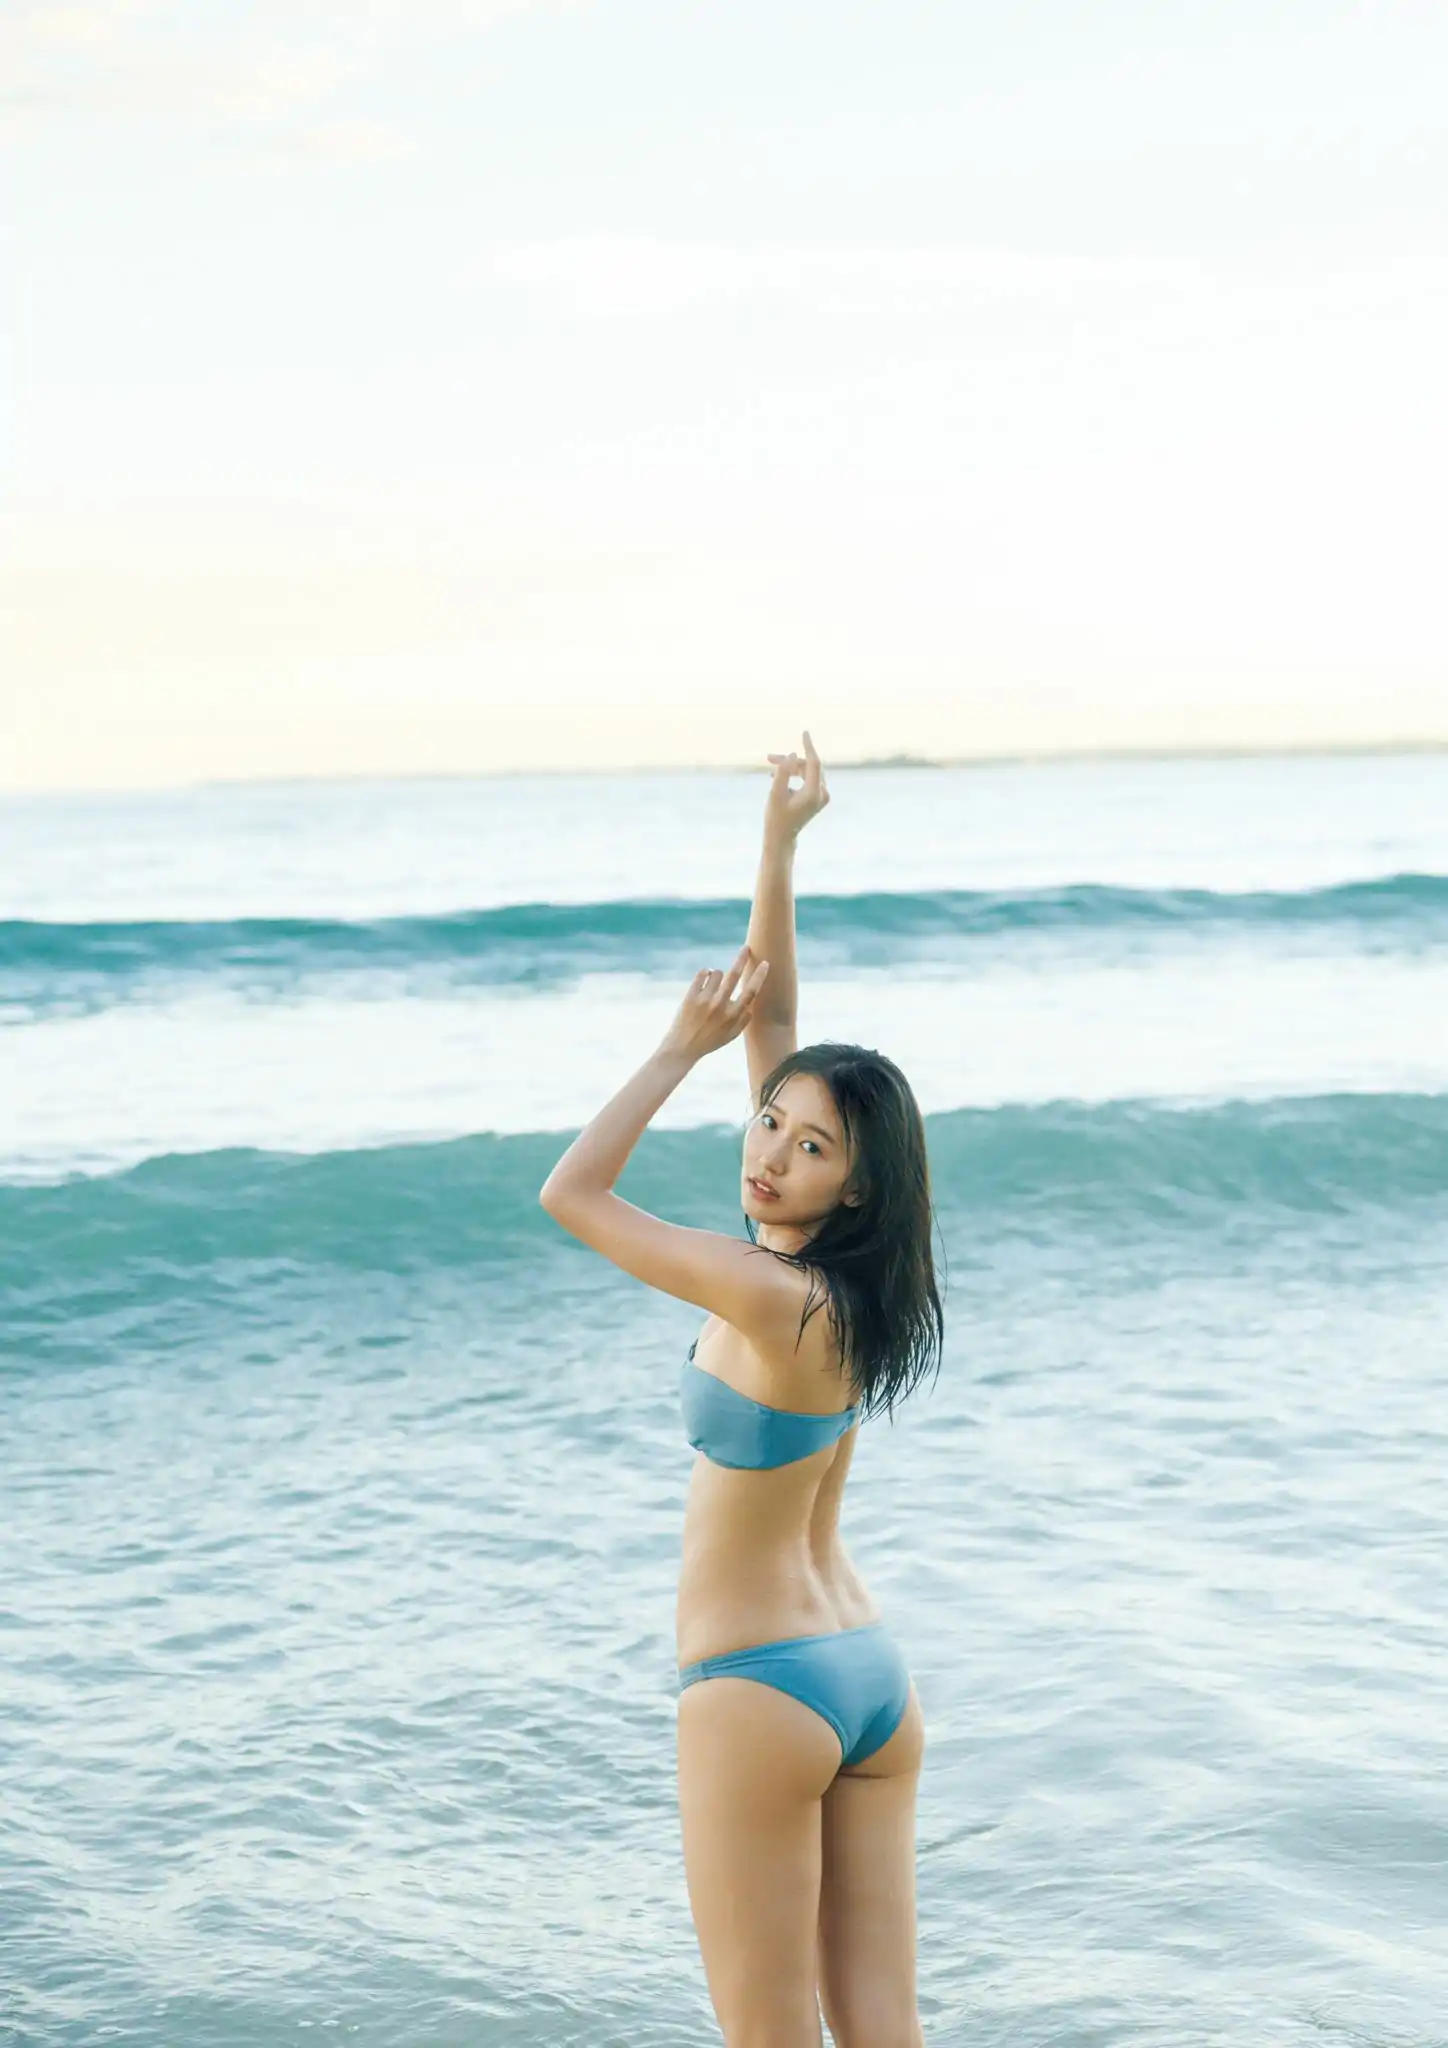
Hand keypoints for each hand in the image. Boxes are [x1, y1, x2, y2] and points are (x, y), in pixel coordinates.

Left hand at [658, 944, 769, 1062]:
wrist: (682, 1048)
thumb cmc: (709, 1041)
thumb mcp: (731, 1036)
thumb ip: (743, 1020)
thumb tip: (751, 1004)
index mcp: (733, 1016)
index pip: (751, 991)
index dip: (759, 976)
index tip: (765, 963)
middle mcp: (720, 1006)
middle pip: (734, 975)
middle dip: (742, 959)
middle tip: (746, 948)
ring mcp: (705, 1000)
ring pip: (717, 972)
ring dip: (717, 974)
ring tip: (714, 983)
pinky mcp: (690, 996)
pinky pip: (701, 974)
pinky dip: (705, 973)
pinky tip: (705, 979)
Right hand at [764, 730, 829, 841]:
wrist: (781, 838)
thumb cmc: (776, 818)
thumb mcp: (775, 794)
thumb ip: (783, 773)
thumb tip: (791, 754)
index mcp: (814, 793)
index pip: (814, 763)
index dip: (808, 746)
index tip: (804, 732)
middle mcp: (822, 793)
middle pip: (807, 766)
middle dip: (788, 761)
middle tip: (769, 758)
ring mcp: (821, 796)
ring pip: (806, 771)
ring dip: (789, 767)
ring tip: (770, 765)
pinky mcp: (817, 797)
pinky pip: (807, 778)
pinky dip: (794, 775)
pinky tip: (778, 776)